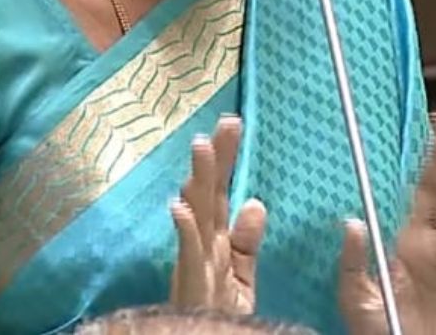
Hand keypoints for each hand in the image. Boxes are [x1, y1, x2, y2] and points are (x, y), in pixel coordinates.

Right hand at [169, 115, 266, 314]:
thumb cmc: (221, 313)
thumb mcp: (242, 275)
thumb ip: (247, 241)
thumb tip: (255, 202)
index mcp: (217, 240)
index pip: (222, 191)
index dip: (227, 158)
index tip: (233, 122)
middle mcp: (202, 245)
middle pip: (209, 194)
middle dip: (216, 157)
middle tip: (226, 121)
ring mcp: (194, 263)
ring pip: (197, 214)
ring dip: (199, 181)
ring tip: (202, 147)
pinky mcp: (190, 285)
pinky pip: (188, 254)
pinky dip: (184, 230)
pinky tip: (180, 207)